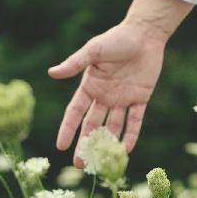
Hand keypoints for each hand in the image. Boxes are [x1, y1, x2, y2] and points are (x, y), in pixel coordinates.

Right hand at [49, 22, 168, 161]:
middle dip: (86, 144)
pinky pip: (135, 120)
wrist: (145, 33)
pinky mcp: (140, 98)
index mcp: (90, 86)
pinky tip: (126, 150)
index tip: (61, 147)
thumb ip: (74, 63)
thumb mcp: (93, 51)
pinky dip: (131, 135)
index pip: (75, 113)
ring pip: (113, 127)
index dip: (68, 129)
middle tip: (80, 164)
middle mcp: (104, 96)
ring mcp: (122, 99)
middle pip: (92, 126)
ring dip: (107, 144)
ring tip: (101, 163)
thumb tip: (51, 72)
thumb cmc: (117, 38)